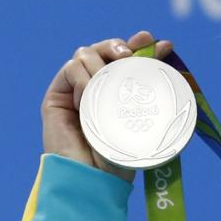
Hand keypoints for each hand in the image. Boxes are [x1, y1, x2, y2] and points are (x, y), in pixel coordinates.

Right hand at [40, 30, 174, 184]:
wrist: (95, 177)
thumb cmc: (120, 155)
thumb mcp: (139, 113)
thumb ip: (146, 81)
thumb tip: (163, 45)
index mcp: (116, 94)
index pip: (126, 60)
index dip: (139, 45)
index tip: (155, 42)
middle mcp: (95, 89)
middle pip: (104, 49)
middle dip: (119, 46)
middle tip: (130, 57)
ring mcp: (74, 91)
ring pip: (86, 54)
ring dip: (100, 65)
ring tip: (108, 88)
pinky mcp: (56, 96)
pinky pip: (70, 68)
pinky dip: (82, 77)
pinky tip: (89, 96)